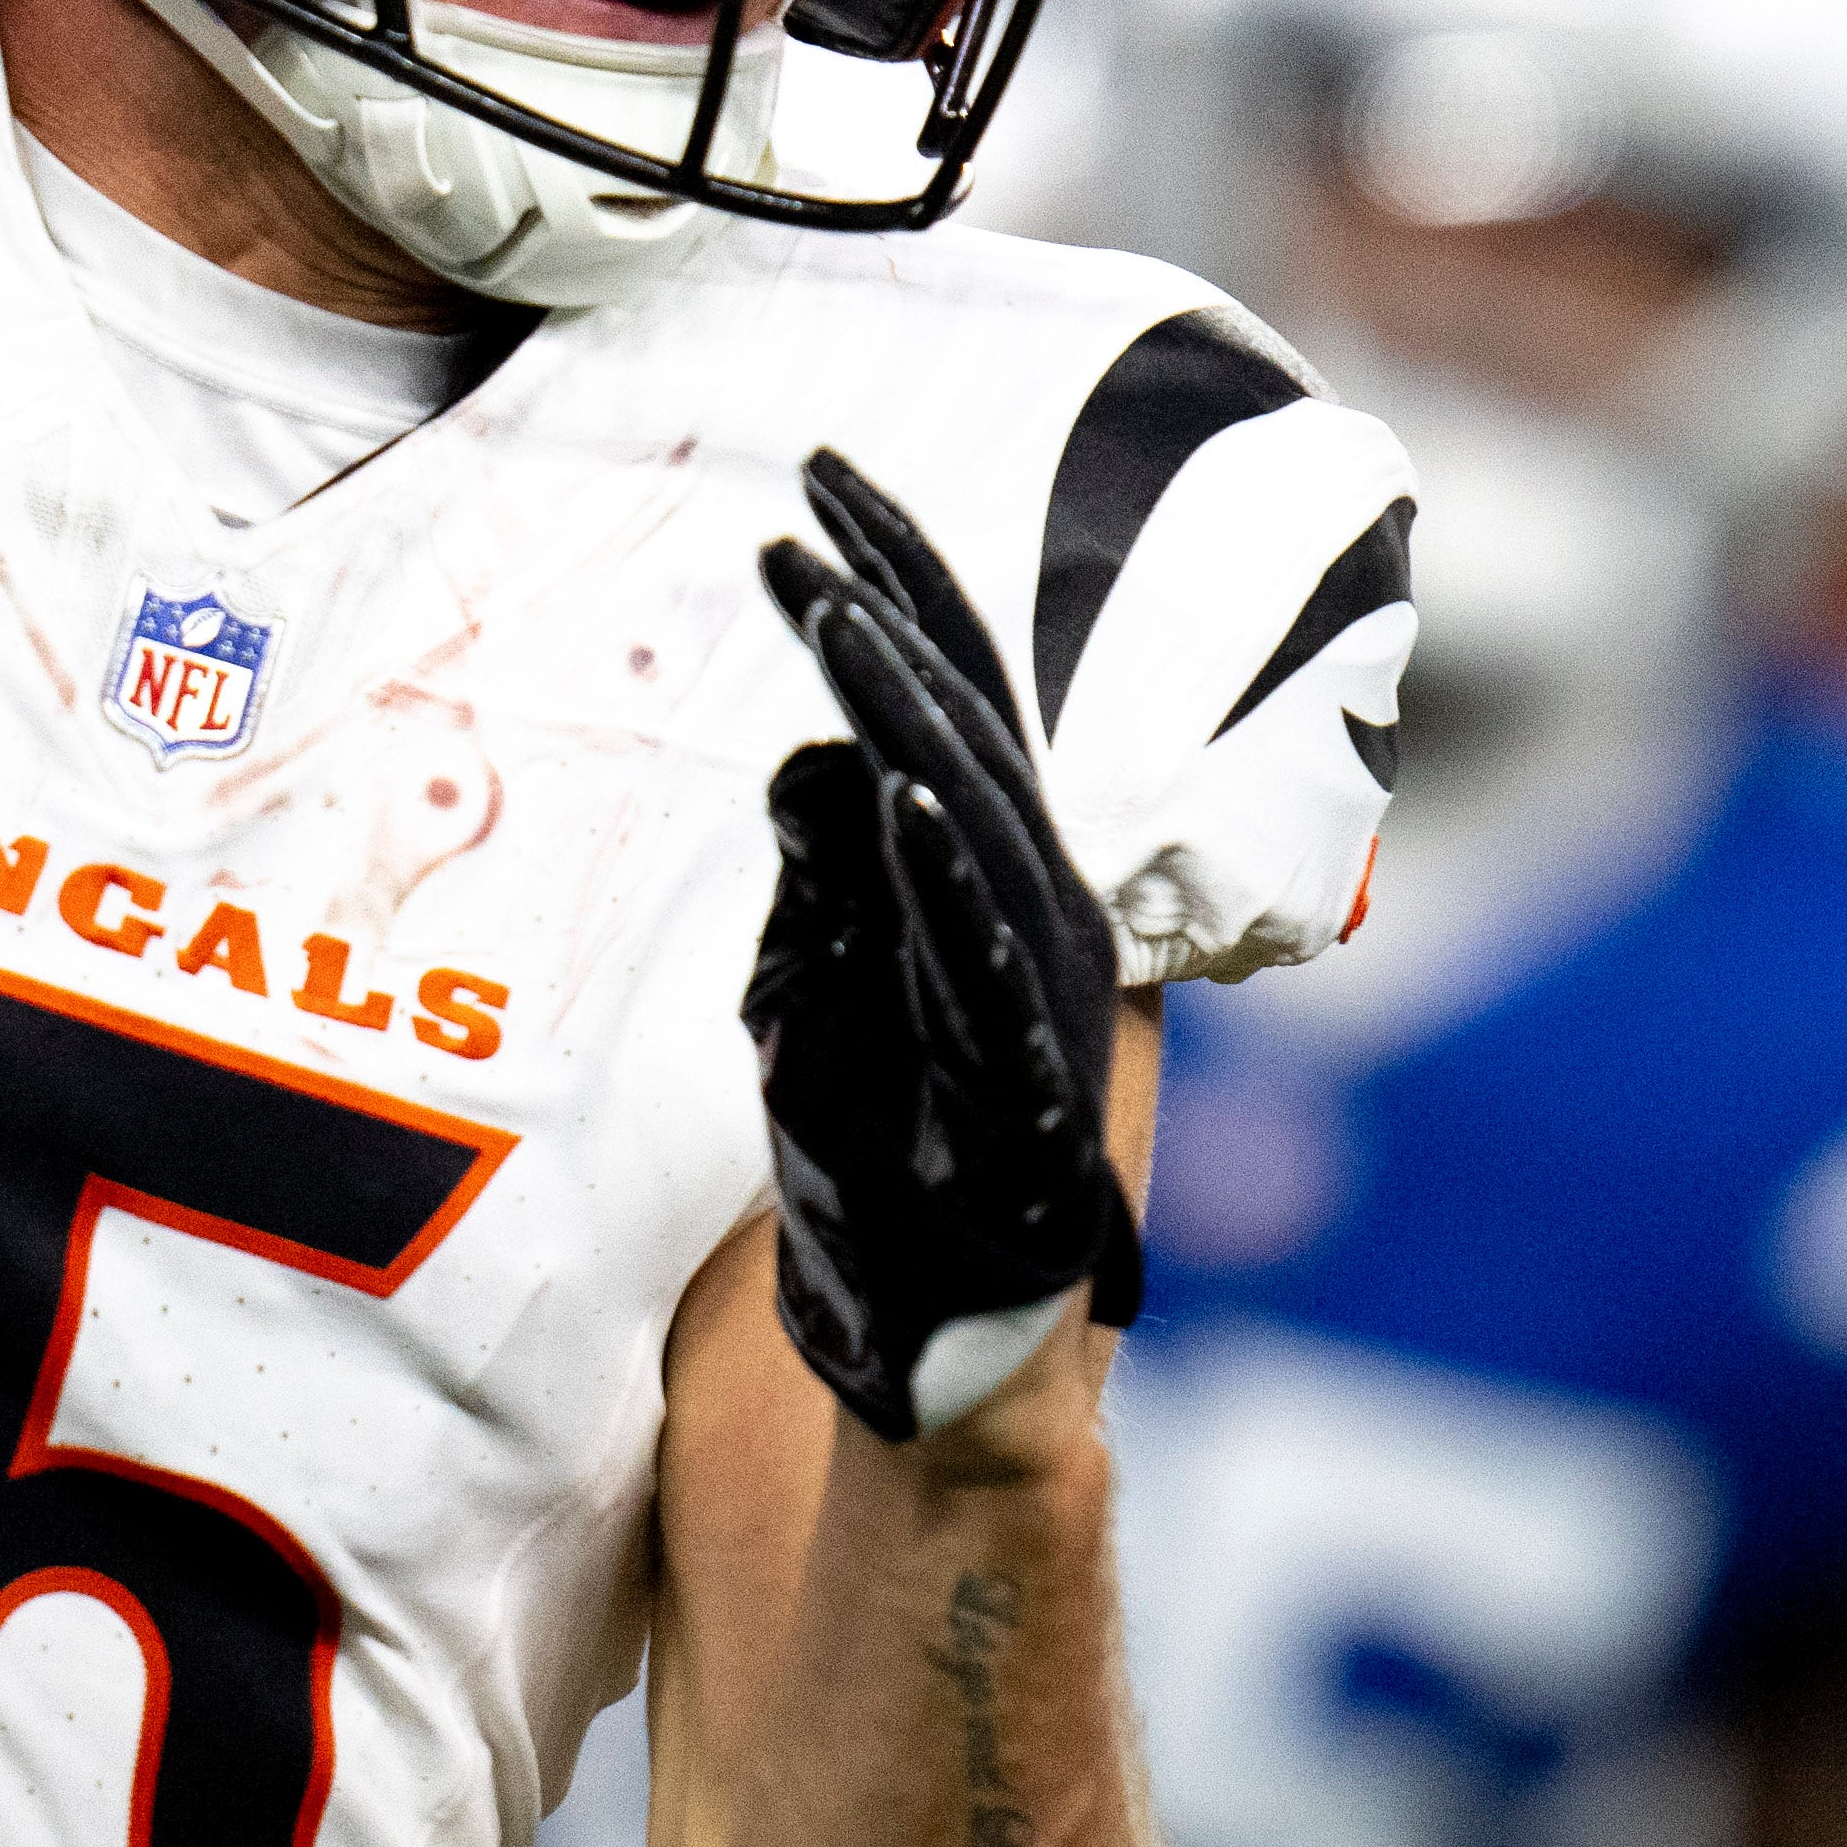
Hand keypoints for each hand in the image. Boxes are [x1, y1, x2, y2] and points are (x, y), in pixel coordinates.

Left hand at [741, 447, 1132, 1447]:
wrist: (939, 1358)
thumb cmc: (875, 1175)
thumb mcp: (819, 1002)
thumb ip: (823, 885)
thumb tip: (808, 762)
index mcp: (989, 884)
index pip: (947, 704)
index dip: (893, 587)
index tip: (813, 487)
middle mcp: (1039, 922)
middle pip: (969, 735)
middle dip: (889, 607)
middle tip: (805, 502)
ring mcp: (1041, 1010)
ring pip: (976, 828)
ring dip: (907, 710)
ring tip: (837, 606)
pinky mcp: (1025, 1103)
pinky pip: (980, 973)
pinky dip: (942, 882)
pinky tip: (893, 797)